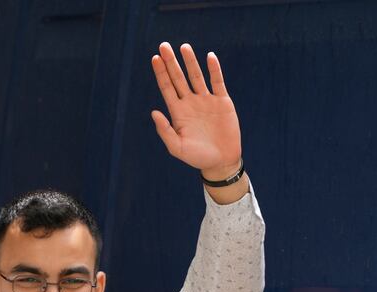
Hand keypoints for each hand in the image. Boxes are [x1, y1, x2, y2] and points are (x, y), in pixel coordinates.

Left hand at [150, 42, 241, 179]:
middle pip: (178, 78)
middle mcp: (190, 103)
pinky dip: (214, 70)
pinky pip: (217, 82)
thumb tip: (154, 112)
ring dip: (190, 62)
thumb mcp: (177, 148)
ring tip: (183, 47)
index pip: (167, 88)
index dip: (161, 73)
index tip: (154, 58)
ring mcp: (206, 101)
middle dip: (171, 62)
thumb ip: (165, 131)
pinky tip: (209, 57)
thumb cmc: (197, 157)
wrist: (220, 162)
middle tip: (163, 45)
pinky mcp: (222, 102)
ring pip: (196, 76)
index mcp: (178, 112)